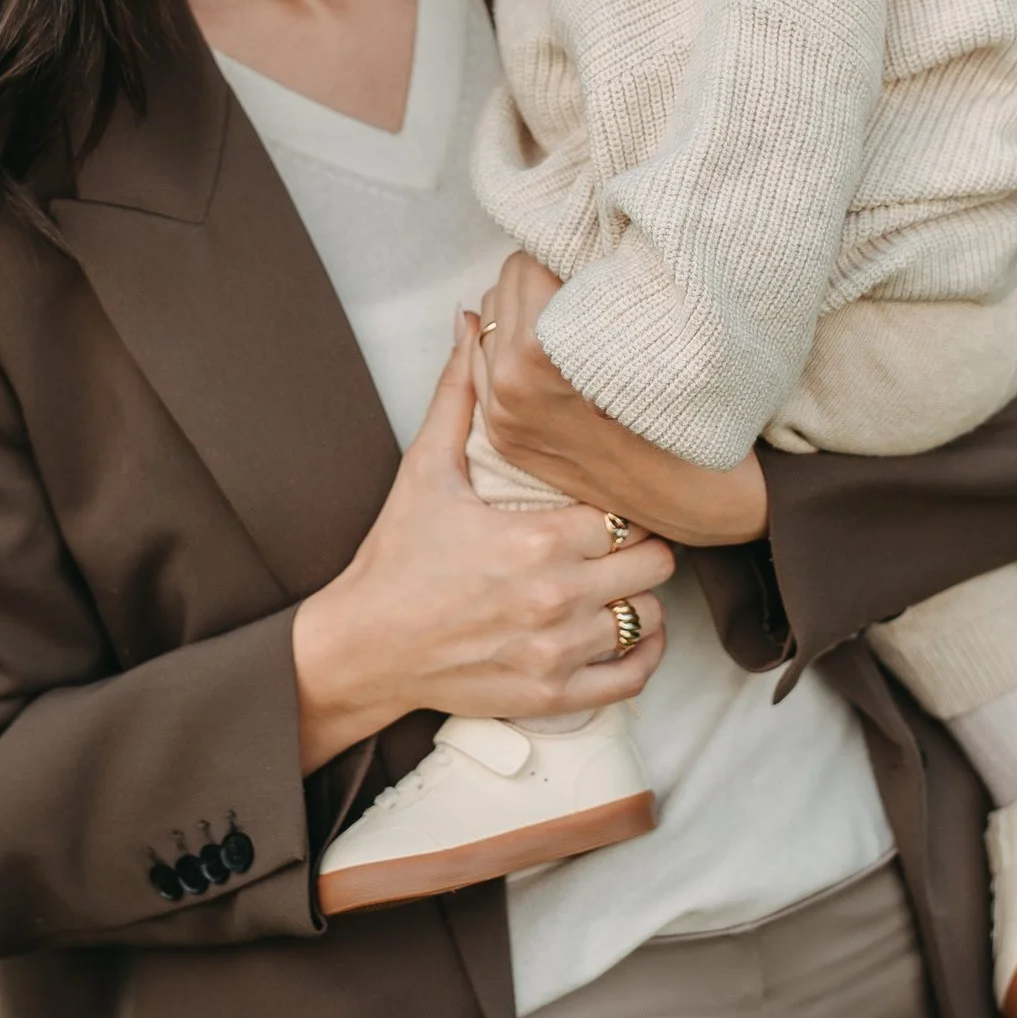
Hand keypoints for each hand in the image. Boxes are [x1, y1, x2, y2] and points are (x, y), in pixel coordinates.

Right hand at [289, 338, 674, 771]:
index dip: (625, 504)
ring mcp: (558, 651)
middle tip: (623, 540)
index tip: (611, 502)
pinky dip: (641, 655)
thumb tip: (470, 322)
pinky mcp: (552, 695)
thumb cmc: (395, 558)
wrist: (363, 647)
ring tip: (619, 582)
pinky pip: (631, 678)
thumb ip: (458, 395)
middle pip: (653, 564)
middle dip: (643, 547)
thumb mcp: (425, 470)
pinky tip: (630, 632)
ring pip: (648, 618)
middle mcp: (557, 598)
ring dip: (639, 597)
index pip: (627, 515)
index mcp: (537, 541)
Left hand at [472, 250, 770, 551]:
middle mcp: (508, 392)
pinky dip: (511, 345)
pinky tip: (553, 344)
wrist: (699, 502)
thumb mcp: (650, 335)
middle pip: (503, 289)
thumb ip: (595, 289)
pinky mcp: (507, 438)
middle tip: (588, 280)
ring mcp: (503, 419)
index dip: (566, 251)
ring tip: (576, 315)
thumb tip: (566, 241)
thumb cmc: (689, 412)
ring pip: (490, 323)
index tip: (596, 252)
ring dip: (526, 309)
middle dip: (542, 276)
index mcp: (536, 360)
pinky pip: (487, 365)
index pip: (527, 265)